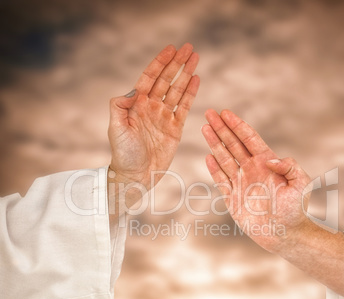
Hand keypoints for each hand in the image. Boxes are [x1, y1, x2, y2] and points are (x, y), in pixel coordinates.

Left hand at [108, 43, 199, 196]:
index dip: (160, 63)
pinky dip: (190, 94)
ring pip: (177, 90)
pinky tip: (196, 80)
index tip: (171, 49)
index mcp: (136, 104)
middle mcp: (151, 107)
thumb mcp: (115, 128)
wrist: (136, 175)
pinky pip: (184, 107)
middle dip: (177, 63)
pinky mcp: (175, 128)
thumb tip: (134, 91)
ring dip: (186, 74)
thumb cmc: (123, 153)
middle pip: (166, 80)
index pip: (150, 78)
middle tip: (189, 48)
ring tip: (195, 58)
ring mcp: (164, 117)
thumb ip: (119, 106)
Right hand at [202, 109, 343, 295]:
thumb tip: (270, 159)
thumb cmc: (296, 209)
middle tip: (209, 113)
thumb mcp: (301, 184)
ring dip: (214, 144)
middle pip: (233, 144)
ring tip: (205, 128)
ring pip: (224, 159)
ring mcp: (241, 183)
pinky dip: (214, 169)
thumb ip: (291, 167)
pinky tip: (208, 157)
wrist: (285, 234)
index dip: (237, 125)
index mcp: (266, 163)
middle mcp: (252, 170)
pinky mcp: (233, 198)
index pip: (249, 139)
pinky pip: (221, 181)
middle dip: (221, 128)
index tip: (225, 112)